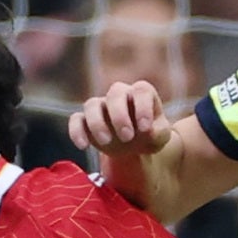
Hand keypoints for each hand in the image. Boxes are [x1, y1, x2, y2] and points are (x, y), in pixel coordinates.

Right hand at [68, 81, 173, 208]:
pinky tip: (83, 145)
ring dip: (97, 123)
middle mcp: (120, 95)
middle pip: (115, 93)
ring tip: (106, 142)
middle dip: (120, 115)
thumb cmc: (150, 135)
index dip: (143, 108)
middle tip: (127, 137)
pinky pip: (76, 120)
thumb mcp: (161, 137)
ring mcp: (101, 106)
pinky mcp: (86, 121)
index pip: (142, 91)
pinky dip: (76, 131)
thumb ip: (160, 132)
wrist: (135, 145)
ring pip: (92, 105)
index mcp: (141, 93)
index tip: (145, 128)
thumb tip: (147, 131)